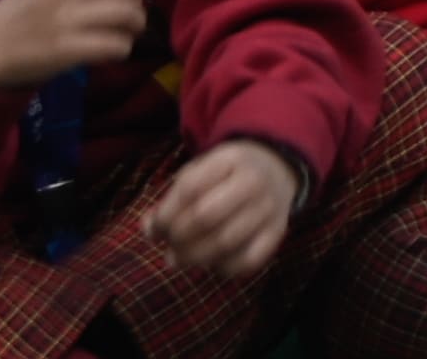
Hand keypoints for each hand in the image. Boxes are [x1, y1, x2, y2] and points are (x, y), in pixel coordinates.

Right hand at [0, 0, 148, 89]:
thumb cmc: (27, 8)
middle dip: (138, 0)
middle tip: (130, 12)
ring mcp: (64, 18)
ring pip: (128, 14)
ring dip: (136, 25)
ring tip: (126, 32)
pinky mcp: (64, 49)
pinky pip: (115, 44)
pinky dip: (122, 48)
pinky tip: (113, 50)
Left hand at [139, 136, 301, 277]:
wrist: (277, 170)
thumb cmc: (225, 175)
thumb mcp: (200, 172)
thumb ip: (172, 199)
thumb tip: (149, 230)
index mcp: (231, 159)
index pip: (190, 189)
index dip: (165, 215)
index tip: (154, 229)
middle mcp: (254, 181)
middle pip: (205, 216)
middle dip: (177, 237)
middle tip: (168, 245)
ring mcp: (269, 207)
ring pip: (225, 241)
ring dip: (193, 256)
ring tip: (179, 258)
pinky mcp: (278, 231)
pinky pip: (248, 260)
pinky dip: (223, 268)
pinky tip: (211, 262)